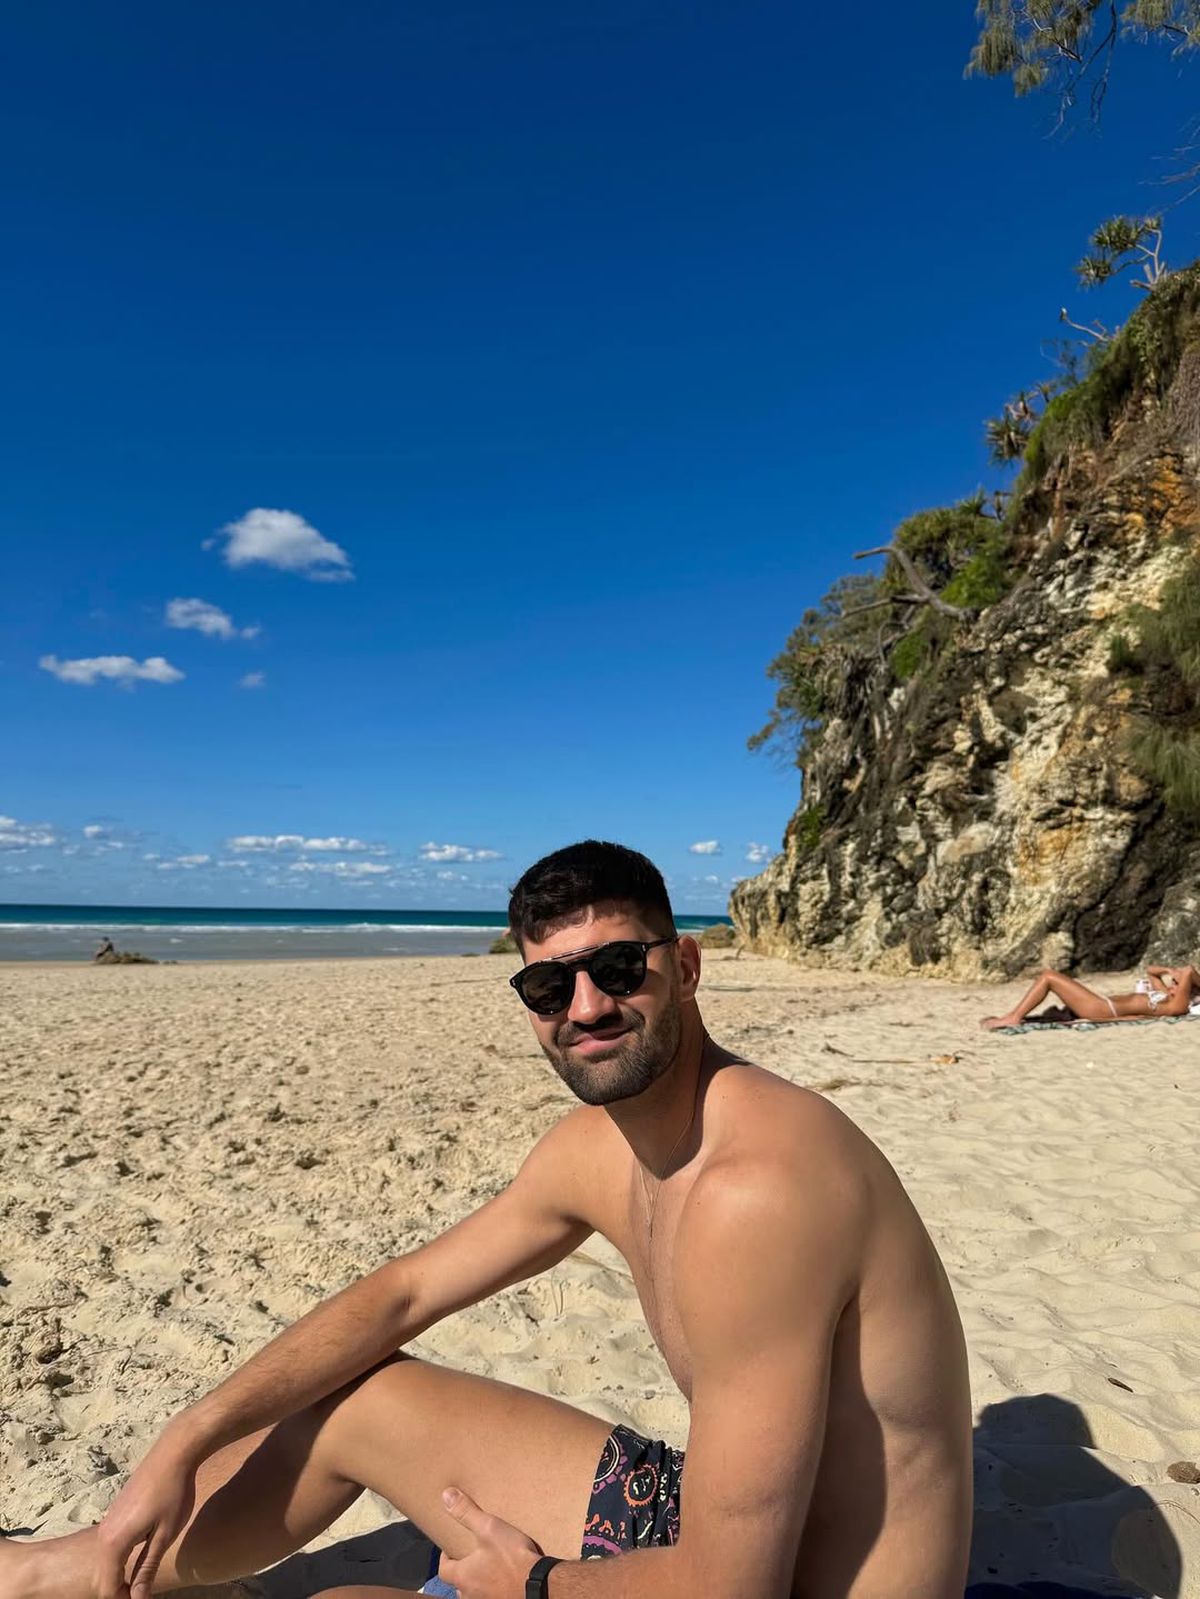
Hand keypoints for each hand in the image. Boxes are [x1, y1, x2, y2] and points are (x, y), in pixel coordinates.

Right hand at [92, 1430, 198, 1598]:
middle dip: (120, 1589)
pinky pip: (112, 1545)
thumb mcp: (164, 1534)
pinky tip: (141, 1557)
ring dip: (121, 1574)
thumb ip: (147, 1568)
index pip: (107, 1586)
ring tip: (142, 1581)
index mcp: (113, 1542)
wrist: (173, 1453)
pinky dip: (121, 1558)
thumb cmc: (173, 1493)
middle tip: (143, 1592)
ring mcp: (108, 1521)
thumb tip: (136, 1598)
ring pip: (107, 1560)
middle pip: (104, 1576)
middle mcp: (104, 1533)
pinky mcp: (116, 1512)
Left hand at [438, 1487, 544, 1598]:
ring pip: (474, 1593)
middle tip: (473, 1556)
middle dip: (463, 1571)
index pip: (443, 1571)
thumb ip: (466, 1513)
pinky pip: (491, 1596)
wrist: (539, 1585)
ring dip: (478, 1582)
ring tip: (489, 1567)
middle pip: (459, 1584)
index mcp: (463, 1577)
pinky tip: (504, 1578)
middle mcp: (470, 1595)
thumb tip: (446, 1495)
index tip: (451, 1548)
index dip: (445, 1558)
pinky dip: (493, 1589)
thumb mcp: (489, 1528)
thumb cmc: (511, 1558)